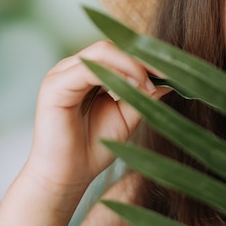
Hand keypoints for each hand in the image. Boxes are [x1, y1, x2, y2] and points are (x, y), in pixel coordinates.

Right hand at [23, 40, 164, 195]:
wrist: (67, 178)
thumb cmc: (94, 148)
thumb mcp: (126, 116)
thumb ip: (143, 95)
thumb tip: (169, 80)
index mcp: (87, 73)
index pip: (118, 51)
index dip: (145, 58)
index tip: (171, 71)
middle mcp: (72, 68)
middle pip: (111, 47)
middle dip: (141, 59)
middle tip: (165, 74)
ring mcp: (61, 74)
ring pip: (102, 52)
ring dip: (131, 65)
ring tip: (149, 84)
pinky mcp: (54, 86)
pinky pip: (88, 69)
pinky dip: (115, 73)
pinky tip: (134, 87)